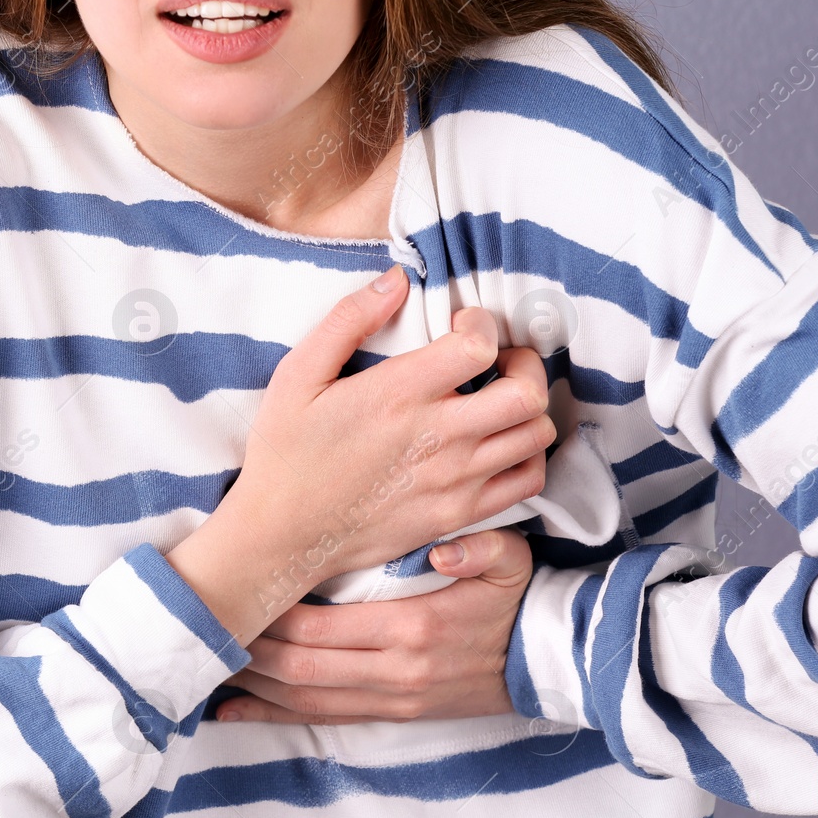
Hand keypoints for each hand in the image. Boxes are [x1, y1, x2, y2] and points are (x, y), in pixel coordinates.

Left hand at [214, 526, 533, 723]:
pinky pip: (322, 720)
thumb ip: (482, 548)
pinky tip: (234, 713)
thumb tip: (446, 548)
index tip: (240, 596)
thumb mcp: (511, 561)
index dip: (274, 614)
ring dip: (253, 685)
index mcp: (412, 627)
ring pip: (303, 699)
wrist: (544, 661)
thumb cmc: (515, 601)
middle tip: (206, 629)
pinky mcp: (392, 715)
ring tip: (207, 666)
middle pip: (299, 666)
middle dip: (249, 650)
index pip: (322, 625)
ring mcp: (390, 699)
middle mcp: (394, 671)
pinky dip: (273, 717)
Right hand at [222, 264, 554, 577]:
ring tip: (501, 401)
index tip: (462, 326)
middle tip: (501, 361)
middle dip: (525, 364)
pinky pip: (525, 482)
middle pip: (526, 393)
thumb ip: (348, 320)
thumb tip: (395, 280)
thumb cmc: (285, 454)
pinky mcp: (458, 515)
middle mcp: (437, 437)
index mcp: (399, 394)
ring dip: (529, 409)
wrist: (281, 536)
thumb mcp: (298, 375)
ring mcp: (453, 481)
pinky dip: (526, 456)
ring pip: (535, 436)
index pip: (480, 345)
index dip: (482, 324)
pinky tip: (498, 445)